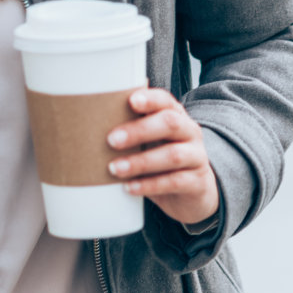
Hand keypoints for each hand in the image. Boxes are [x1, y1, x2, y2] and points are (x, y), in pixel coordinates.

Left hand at [104, 88, 218, 226]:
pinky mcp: (197, 182)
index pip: (166, 101)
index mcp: (176, 116)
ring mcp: (197, 157)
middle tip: (111, 140)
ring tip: (115, 168)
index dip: (150, 99)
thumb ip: (133, 127)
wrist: (194, 193)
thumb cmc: (163, 160)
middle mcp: (190, 132)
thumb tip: (95, 114)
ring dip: (140, 161)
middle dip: (139, 130)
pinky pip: (175, 182)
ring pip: (172, 155)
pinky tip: (130, 187)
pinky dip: (150, 185)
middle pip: (170, 123)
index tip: (130, 101)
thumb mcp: (152, 141)